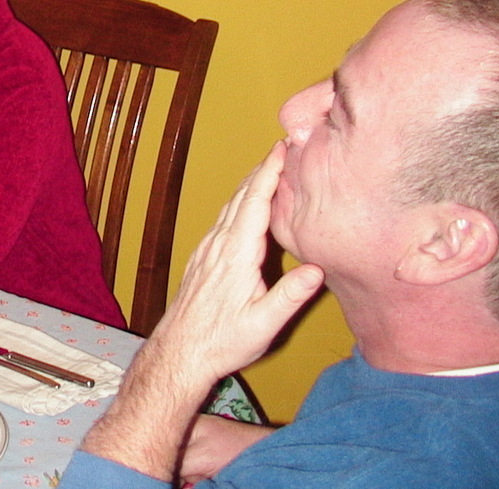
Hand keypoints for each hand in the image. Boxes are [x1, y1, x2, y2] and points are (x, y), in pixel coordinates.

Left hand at [79, 144, 322, 480]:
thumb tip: (318, 269)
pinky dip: (240, 202)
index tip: (281, 149)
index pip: (254, 204)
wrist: (180, 350)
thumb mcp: (263, 325)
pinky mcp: (203, 257)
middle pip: (242, 198)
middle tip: (284, 148)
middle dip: (262, 170)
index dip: (268, 174)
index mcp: (236, 255)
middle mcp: (219, 245)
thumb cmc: (223, 341)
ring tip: (272, 167)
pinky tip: (249, 205)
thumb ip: (289, 297)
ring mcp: (208, 249)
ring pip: (231, 207)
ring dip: (251, 184)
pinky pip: (224, 220)